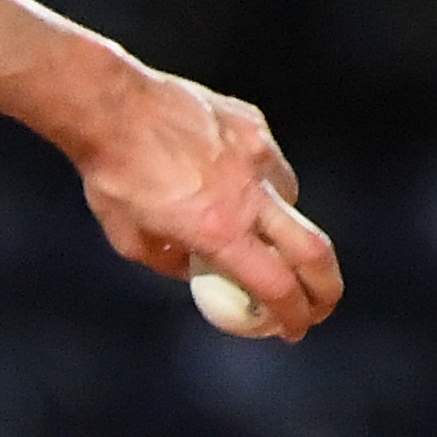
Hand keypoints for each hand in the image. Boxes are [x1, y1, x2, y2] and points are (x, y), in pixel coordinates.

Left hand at [74, 66, 339, 341]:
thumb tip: (199, 271)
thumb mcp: (132, 240)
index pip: (277, 287)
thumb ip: (173, 264)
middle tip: (319, 304)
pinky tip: (231, 180)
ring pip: (291, 204)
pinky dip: (261, 185)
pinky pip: (271, 166)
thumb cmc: (112, 176)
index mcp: (218, 232)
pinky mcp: (254, 127)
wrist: (110, 106)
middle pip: (314, 252)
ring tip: (251, 229)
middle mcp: (247, 196)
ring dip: (284, 228)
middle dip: (326, 288)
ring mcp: (257, 156)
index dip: (294, 316)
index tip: (294, 330)